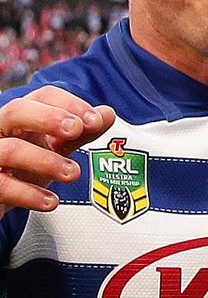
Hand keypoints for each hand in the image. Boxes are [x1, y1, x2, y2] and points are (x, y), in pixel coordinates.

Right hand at [0, 86, 114, 212]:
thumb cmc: (22, 167)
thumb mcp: (53, 147)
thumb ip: (80, 133)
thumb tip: (106, 114)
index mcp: (23, 118)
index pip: (43, 96)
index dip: (70, 104)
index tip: (95, 120)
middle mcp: (1, 132)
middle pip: (17, 111)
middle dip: (50, 117)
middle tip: (77, 130)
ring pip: (10, 149)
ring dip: (47, 160)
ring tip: (72, 173)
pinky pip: (3, 186)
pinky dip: (29, 194)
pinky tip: (50, 201)